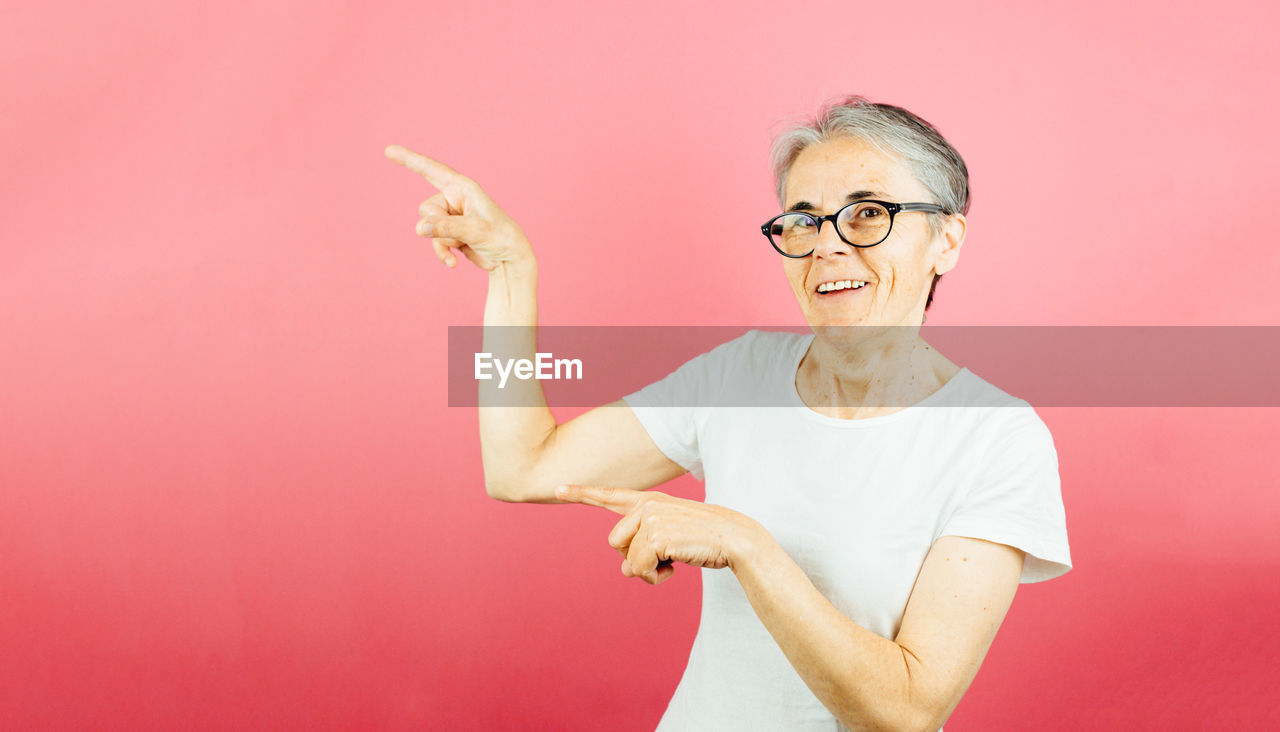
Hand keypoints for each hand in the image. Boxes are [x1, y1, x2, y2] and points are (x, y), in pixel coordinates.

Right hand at [384, 144, 534, 271]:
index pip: (431, 169)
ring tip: (464, 246)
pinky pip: (433, 240)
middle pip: (426, 209)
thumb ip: (446, 227)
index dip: (409, 159)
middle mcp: (453, 198)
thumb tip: (419, 228)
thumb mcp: (475, 231)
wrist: (510, 258)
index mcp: (462, 187)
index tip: (388, 150)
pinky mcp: (449, 233)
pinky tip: (453, 263)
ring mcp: (450, 216)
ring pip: (427, 227)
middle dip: (440, 225)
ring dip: (443, 241)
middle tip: (464, 233)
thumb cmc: (500, 237)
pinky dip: (441, 252)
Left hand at [554, 484, 769, 585]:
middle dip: (635, 559)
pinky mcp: (655, 536)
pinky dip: (654, 577)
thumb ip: (644, 544)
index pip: (611, 495)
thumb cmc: (705, 540)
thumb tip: (626, 569)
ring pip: (626, 559)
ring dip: (646, 570)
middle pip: (615, 543)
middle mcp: (647, 506)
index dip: (583, 493)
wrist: (735, 540)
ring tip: (673, 561)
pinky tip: (675, 569)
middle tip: (664, 558)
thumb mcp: (671, 536)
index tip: (558, 489)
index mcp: (650, 501)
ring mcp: (650, 519)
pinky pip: (639, 569)